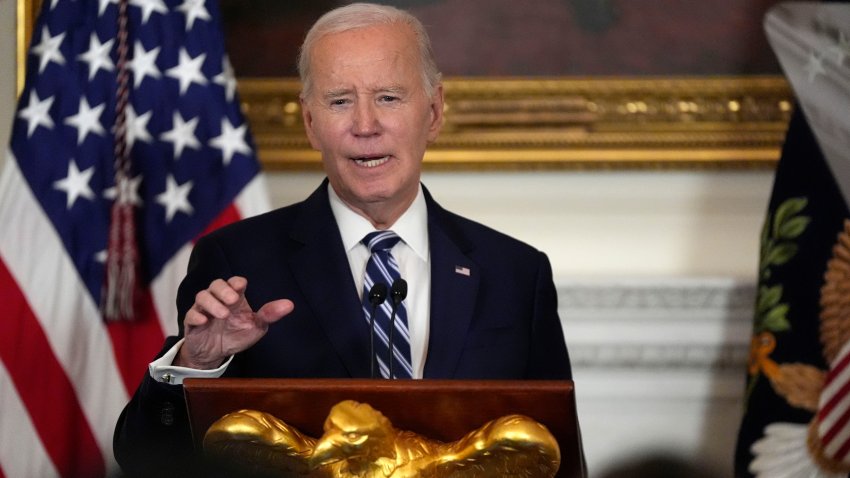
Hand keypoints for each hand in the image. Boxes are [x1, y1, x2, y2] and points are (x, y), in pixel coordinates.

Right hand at [176, 276, 293, 369]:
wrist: (216, 354)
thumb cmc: (236, 334)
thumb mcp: (256, 326)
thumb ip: (270, 314)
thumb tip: (289, 305)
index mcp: (235, 297)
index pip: (234, 282)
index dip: (236, 282)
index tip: (240, 287)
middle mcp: (218, 300)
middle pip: (215, 284)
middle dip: (223, 290)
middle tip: (233, 301)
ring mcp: (204, 310)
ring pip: (202, 296)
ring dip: (212, 303)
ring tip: (222, 315)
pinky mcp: (192, 323)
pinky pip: (190, 315)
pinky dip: (196, 316)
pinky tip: (204, 321)